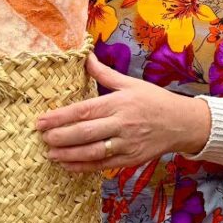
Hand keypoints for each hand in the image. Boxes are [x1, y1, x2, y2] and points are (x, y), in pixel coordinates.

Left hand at [36, 54, 211, 171]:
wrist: (181, 123)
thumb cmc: (154, 100)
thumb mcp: (130, 83)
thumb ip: (104, 73)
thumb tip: (85, 55)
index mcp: (119, 103)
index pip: (84, 111)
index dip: (60, 117)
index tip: (41, 120)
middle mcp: (122, 124)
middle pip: (85, 133)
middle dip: (60, 137)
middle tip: (42, 137)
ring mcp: (126, 144)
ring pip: (92, 152)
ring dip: (68, 154)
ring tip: (50, 153)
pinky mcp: (130, 159)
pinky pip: (102, 166)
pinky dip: (82, 167)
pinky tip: (68, 165)